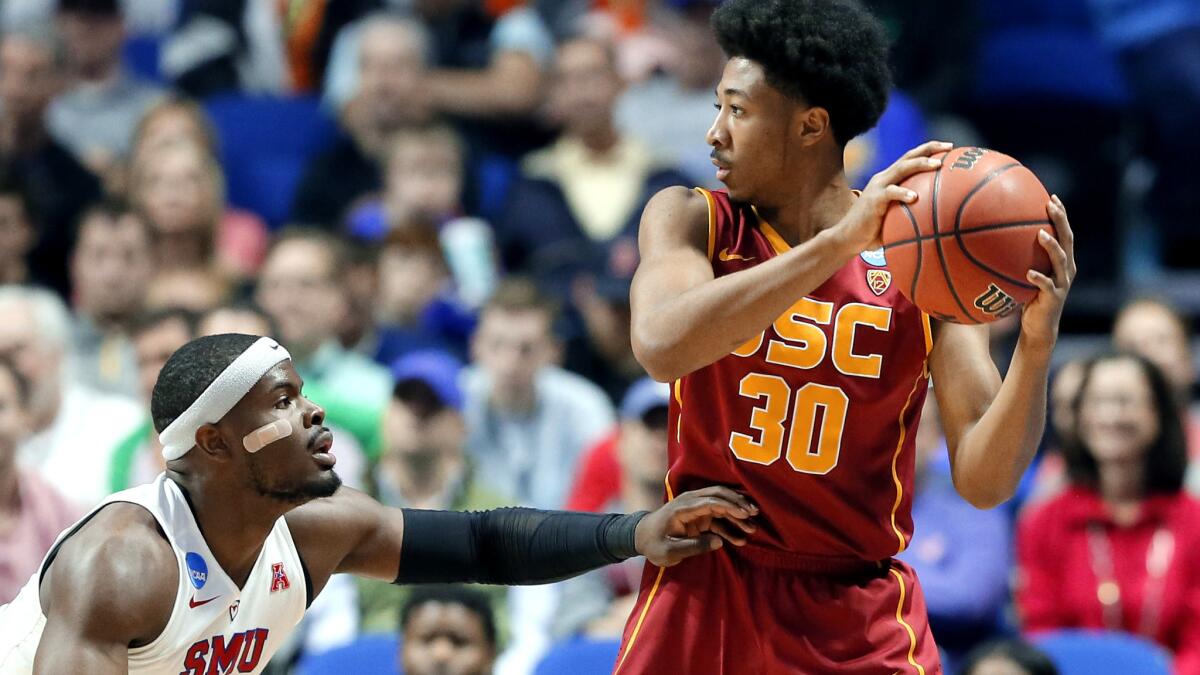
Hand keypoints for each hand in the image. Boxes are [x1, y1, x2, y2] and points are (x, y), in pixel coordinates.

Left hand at [634, 486, 758, 566]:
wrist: (641, 538)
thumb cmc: (654, 544)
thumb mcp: (670, 551)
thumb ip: (694, 546)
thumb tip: (719, 542)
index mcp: (682, 507)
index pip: (710, 501)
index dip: (729, 506)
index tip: (745, 514)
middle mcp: (691, 502)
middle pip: (719, 495)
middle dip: (738, 503)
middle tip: (754, 514)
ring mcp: (696, 508)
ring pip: (721, 506)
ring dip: (737, 515)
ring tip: (752, 529)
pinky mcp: (699, 516)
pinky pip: (718, 519)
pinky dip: (730, 526)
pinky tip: (741, 539)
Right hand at [834, 141, 953, 252]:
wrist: (848, 239)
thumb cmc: (874, 232)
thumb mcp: (897, 218)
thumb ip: (914, 214)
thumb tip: (942, 222)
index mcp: (890, 180)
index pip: (911, 159)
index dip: (929, 150)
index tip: (950, 148)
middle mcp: (884, 178)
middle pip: (909, 156)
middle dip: (930, 149)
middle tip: (949, 148)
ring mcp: (878, 187)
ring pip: (902, 168)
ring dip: (920, 164)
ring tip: (937, 165)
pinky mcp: (873, 199)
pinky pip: (891, 192)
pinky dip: (903, 193)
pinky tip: (915, 197)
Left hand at [1020, 195, 1074, 349]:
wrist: (1039, 327)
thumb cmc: (1028, 297)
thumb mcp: (1023, 274)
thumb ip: (1018, 258)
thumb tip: (991, 239)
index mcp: (1062, 261)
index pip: (1065, 233)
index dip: (1061, 215)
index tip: (1052, 197)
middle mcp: (1067, 269)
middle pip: (1068, 240)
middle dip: (1061, 221)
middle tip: (1050, 205)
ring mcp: (1062, 283)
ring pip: (1061, 260)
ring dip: (1051, 246)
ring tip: (1041, 234)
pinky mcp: (1054, 298)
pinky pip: (1047, 286)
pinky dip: (1039, 279)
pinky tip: (1028, 273)